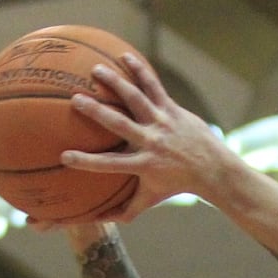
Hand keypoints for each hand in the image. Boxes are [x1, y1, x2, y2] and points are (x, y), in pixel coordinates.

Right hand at [59, 55, 229, 219]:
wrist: (212, 169)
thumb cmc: (177, 185)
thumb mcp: (151, 198)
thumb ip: (128, 208)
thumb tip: (104, 220)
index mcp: (143, 164)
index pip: (110, 165)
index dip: (87, 162)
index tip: (65, 157)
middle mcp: (151, 142)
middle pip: (120, 124)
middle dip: (97, 112)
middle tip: (75, 100)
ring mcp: (162, 122)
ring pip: (137, 99)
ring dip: (117, 83)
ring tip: (96, 70)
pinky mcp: (171, 109)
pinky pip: (154, 86)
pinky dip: (140, 71)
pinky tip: (124, 56)